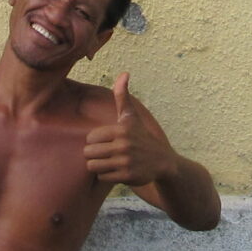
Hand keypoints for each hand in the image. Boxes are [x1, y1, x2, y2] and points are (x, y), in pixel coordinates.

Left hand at [84, 73, 174, 187]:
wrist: (162, 161)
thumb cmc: (142, 137)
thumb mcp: (132, 117)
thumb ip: (123, 96)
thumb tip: (124, 73)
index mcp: (121, 129)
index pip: (90, 138)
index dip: (95, 142)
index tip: (105, 142)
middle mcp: (123, 145)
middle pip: (88, 153)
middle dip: (94, 155)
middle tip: (105, 155)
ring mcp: (125, 161)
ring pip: (93, 166)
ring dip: (98, 166)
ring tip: (108, 163)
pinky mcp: (127, 176)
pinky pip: (102, 177)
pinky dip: (106, 176)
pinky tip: (115, 171)